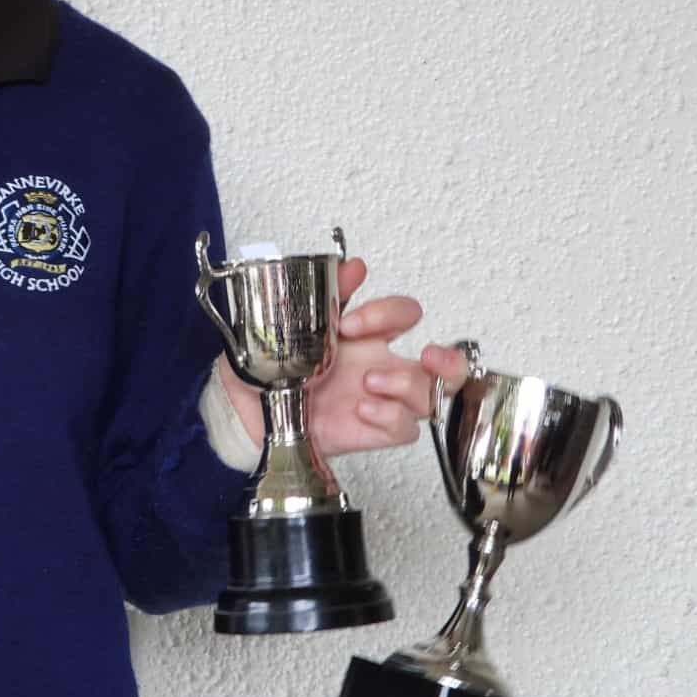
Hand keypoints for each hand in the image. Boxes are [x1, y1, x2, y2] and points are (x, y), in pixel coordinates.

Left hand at [217, 256, 473, 459]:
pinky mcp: (373, 431)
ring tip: (370, 382)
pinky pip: (406, 429)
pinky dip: (390, 417)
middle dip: (449, 359)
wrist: (248, 408)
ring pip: (431, 396)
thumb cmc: (274, 366)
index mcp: (367, 336)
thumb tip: (353, 266)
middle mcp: (382, 366)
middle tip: (427, 354)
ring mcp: (381, 400)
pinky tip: (362, 410)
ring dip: (409, 385)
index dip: (388, 313)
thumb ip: (328, 295)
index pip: (405, 315)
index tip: (350, 323)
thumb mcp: (293, 324)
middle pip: (445, 365)